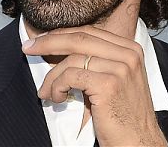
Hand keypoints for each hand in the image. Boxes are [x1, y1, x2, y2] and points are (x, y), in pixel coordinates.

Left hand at [22, 25, 167, 145]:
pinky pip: (71, 76)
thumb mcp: (114, 80)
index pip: (89, 31)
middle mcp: (128, 54)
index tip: (40, 39)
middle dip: (48, 42)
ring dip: (52, 76)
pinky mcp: (109, 84)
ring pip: (72, 59)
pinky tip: (57, 98)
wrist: (139, 143)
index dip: (62, 34)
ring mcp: (121, 68)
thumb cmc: (122, 116)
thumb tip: (60, 48)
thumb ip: (96, 61)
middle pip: (79, 38)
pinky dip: (57, 86)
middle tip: (28, 48)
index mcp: (130, 49)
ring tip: (46, 92)